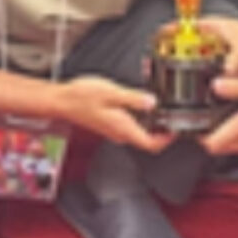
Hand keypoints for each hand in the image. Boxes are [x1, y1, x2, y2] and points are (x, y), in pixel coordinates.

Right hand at [50, 76, 165, 151]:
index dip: (167, 139)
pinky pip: (129, 125)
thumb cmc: (81, 97)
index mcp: (123, 127)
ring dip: (149, 121)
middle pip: (147, 139)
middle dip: (161, 128)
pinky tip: (137, 102)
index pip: (151, 144)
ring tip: (156, 105)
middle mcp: (120, 133)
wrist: (62, 100)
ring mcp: (114, 130)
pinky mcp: (109, 124)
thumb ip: (134, 98)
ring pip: (138, 131)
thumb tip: (153, 102)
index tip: (176, 129)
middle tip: (170, 113)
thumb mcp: (112, 93)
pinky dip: (138, 116)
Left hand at [202, 76, 237, 158]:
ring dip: (227, 138)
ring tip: (228, 118)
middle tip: (207, 120)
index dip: (199, 137)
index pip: (212, 144)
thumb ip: (237, 87)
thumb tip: (215, 85)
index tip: (193, 128)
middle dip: (211, 137)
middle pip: (220, 147)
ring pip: (234, 148)